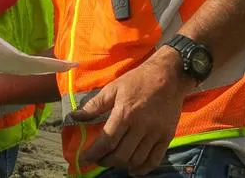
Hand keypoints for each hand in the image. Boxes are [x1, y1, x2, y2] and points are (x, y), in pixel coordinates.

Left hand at [69, 47, 194, 174]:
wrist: (169, 76)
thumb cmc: (138, 80)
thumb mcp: (113, 88)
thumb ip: (95, 104)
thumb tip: (75, 116)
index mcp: (125, 113)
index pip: (107, 141)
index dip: (93, 154)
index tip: (83, 160)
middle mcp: (141, 126)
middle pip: (121, 154)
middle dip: (106, 161)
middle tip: (98, 160)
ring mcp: (155, 133)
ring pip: (137, 159)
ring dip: (122, 165)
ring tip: (113, 162)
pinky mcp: (167, 136)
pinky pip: (155, 159)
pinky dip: (143, 169)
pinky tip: (134, 169)